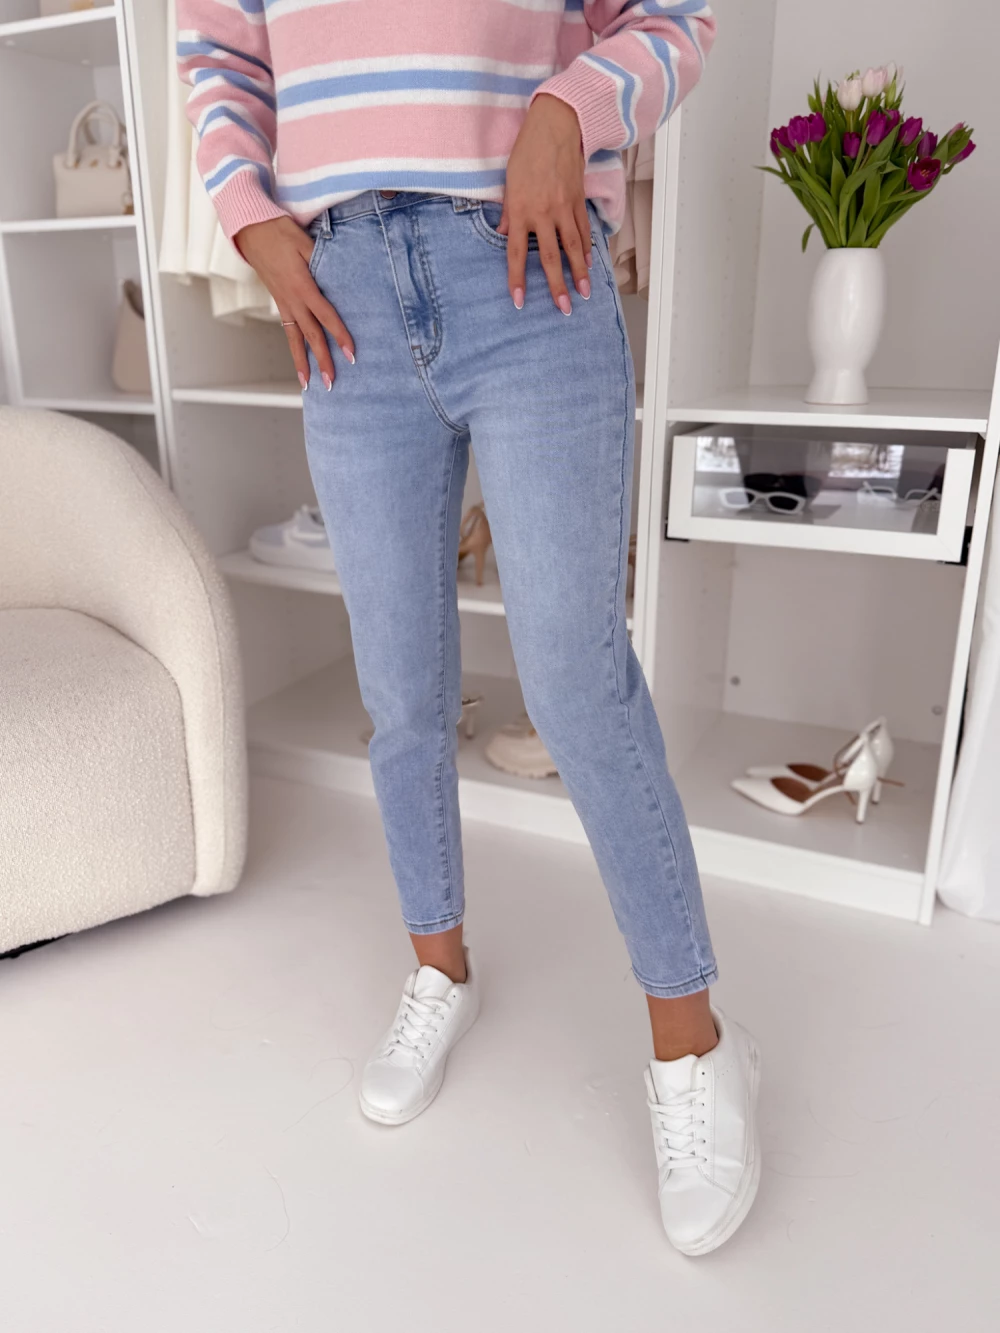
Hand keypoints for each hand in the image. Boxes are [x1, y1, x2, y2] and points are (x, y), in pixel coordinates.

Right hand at [234, 215, 354, 389]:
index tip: (351, 354)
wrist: (249, 229)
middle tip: (332, 382)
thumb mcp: (304, 241)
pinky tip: (300, 363)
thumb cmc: (278, 231)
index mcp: (302, 286)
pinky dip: (294, 349)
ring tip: (310, 385)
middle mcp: (292, 300)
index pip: (326, 316)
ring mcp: (284, 304)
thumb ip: (322, 259)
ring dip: (304, 363)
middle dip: (322, 360)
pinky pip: (288, 331)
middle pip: (311, 336)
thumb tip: (339, 274)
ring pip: (296, 339)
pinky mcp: (279, 303)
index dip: (340, 335)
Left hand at [499, 93, 591, 312]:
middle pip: (551, 258)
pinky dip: (586, 249)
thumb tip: (505, 236)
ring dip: (579, 274)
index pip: (518, 253)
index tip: (519, 301)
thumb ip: (508, 213)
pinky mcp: (577, 201)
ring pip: (573, 248)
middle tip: (564, 309)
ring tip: (585, 293)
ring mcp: (563, 208)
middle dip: (558, 286)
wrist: (555, 128)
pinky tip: (588, 265)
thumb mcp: (509, 183)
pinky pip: (583, 231)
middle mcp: (544, 214)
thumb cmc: (527, 153)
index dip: (518, 279)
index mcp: (521, 211)